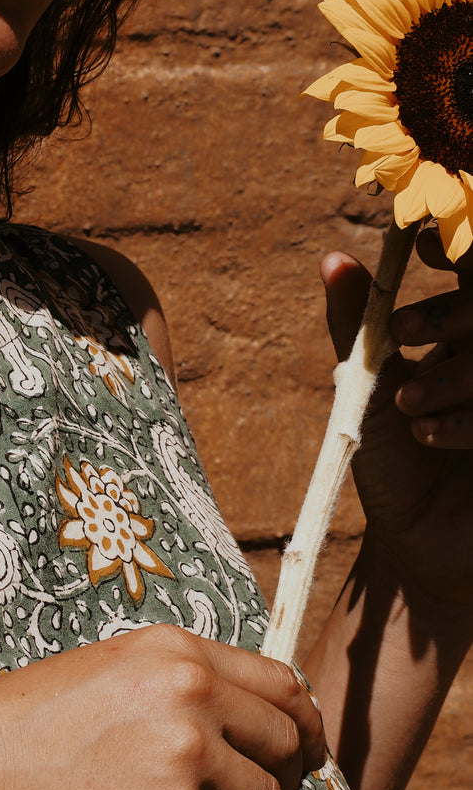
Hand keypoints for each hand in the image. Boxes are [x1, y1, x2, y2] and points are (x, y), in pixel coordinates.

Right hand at [0, 626, 324, 789]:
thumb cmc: (18, 728)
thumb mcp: (106, 675)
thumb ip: (172, 686)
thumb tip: (233, 728)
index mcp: (174, 648)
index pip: (279, 683)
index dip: (305, 727)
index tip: (306, 759)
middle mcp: (188, 689)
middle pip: (286, 745)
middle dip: (287, 789)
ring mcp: (180, 751)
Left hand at [322, 226, 472, 607]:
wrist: (418, 542)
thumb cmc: (392, 463)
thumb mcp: (368, 388)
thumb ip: (358, 322)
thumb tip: (331, 258)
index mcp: (471, 339)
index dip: (458, 249)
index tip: (421, 246)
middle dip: (450, 313)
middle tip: (400, 332)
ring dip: (453, 373)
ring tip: (406, 405)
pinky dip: (466, 418)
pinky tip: (429, 435)